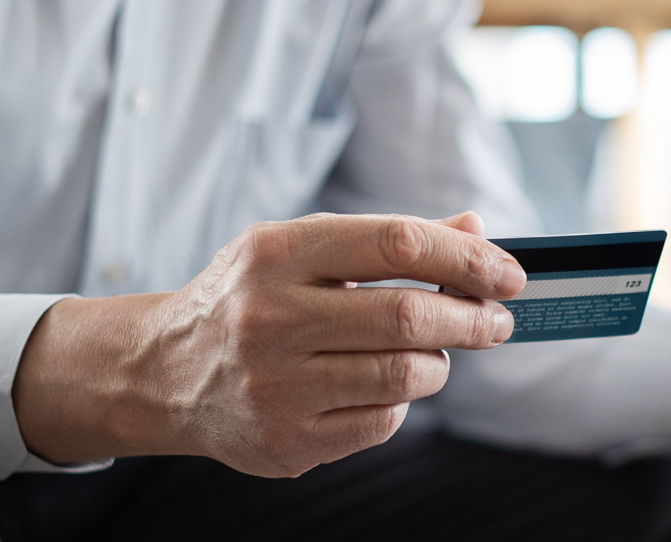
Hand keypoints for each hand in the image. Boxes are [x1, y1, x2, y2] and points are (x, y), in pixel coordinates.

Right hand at [12, 212, 524, 476]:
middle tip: (497, 322)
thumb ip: (386, 240)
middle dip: (473, 318)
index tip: (507, 274)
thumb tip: (475, 229)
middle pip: (409, 315)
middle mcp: (271, 317)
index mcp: (278, 253)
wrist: (163, 372)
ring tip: (433, 354)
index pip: (397, 242)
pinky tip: (381, 388)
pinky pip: (382, 421)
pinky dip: (399, 403)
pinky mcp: (286, 440)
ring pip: (405, 375)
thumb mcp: (301, 250)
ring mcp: (276, 385)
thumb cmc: (249, 299)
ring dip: (439, 364)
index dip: (467, 257)